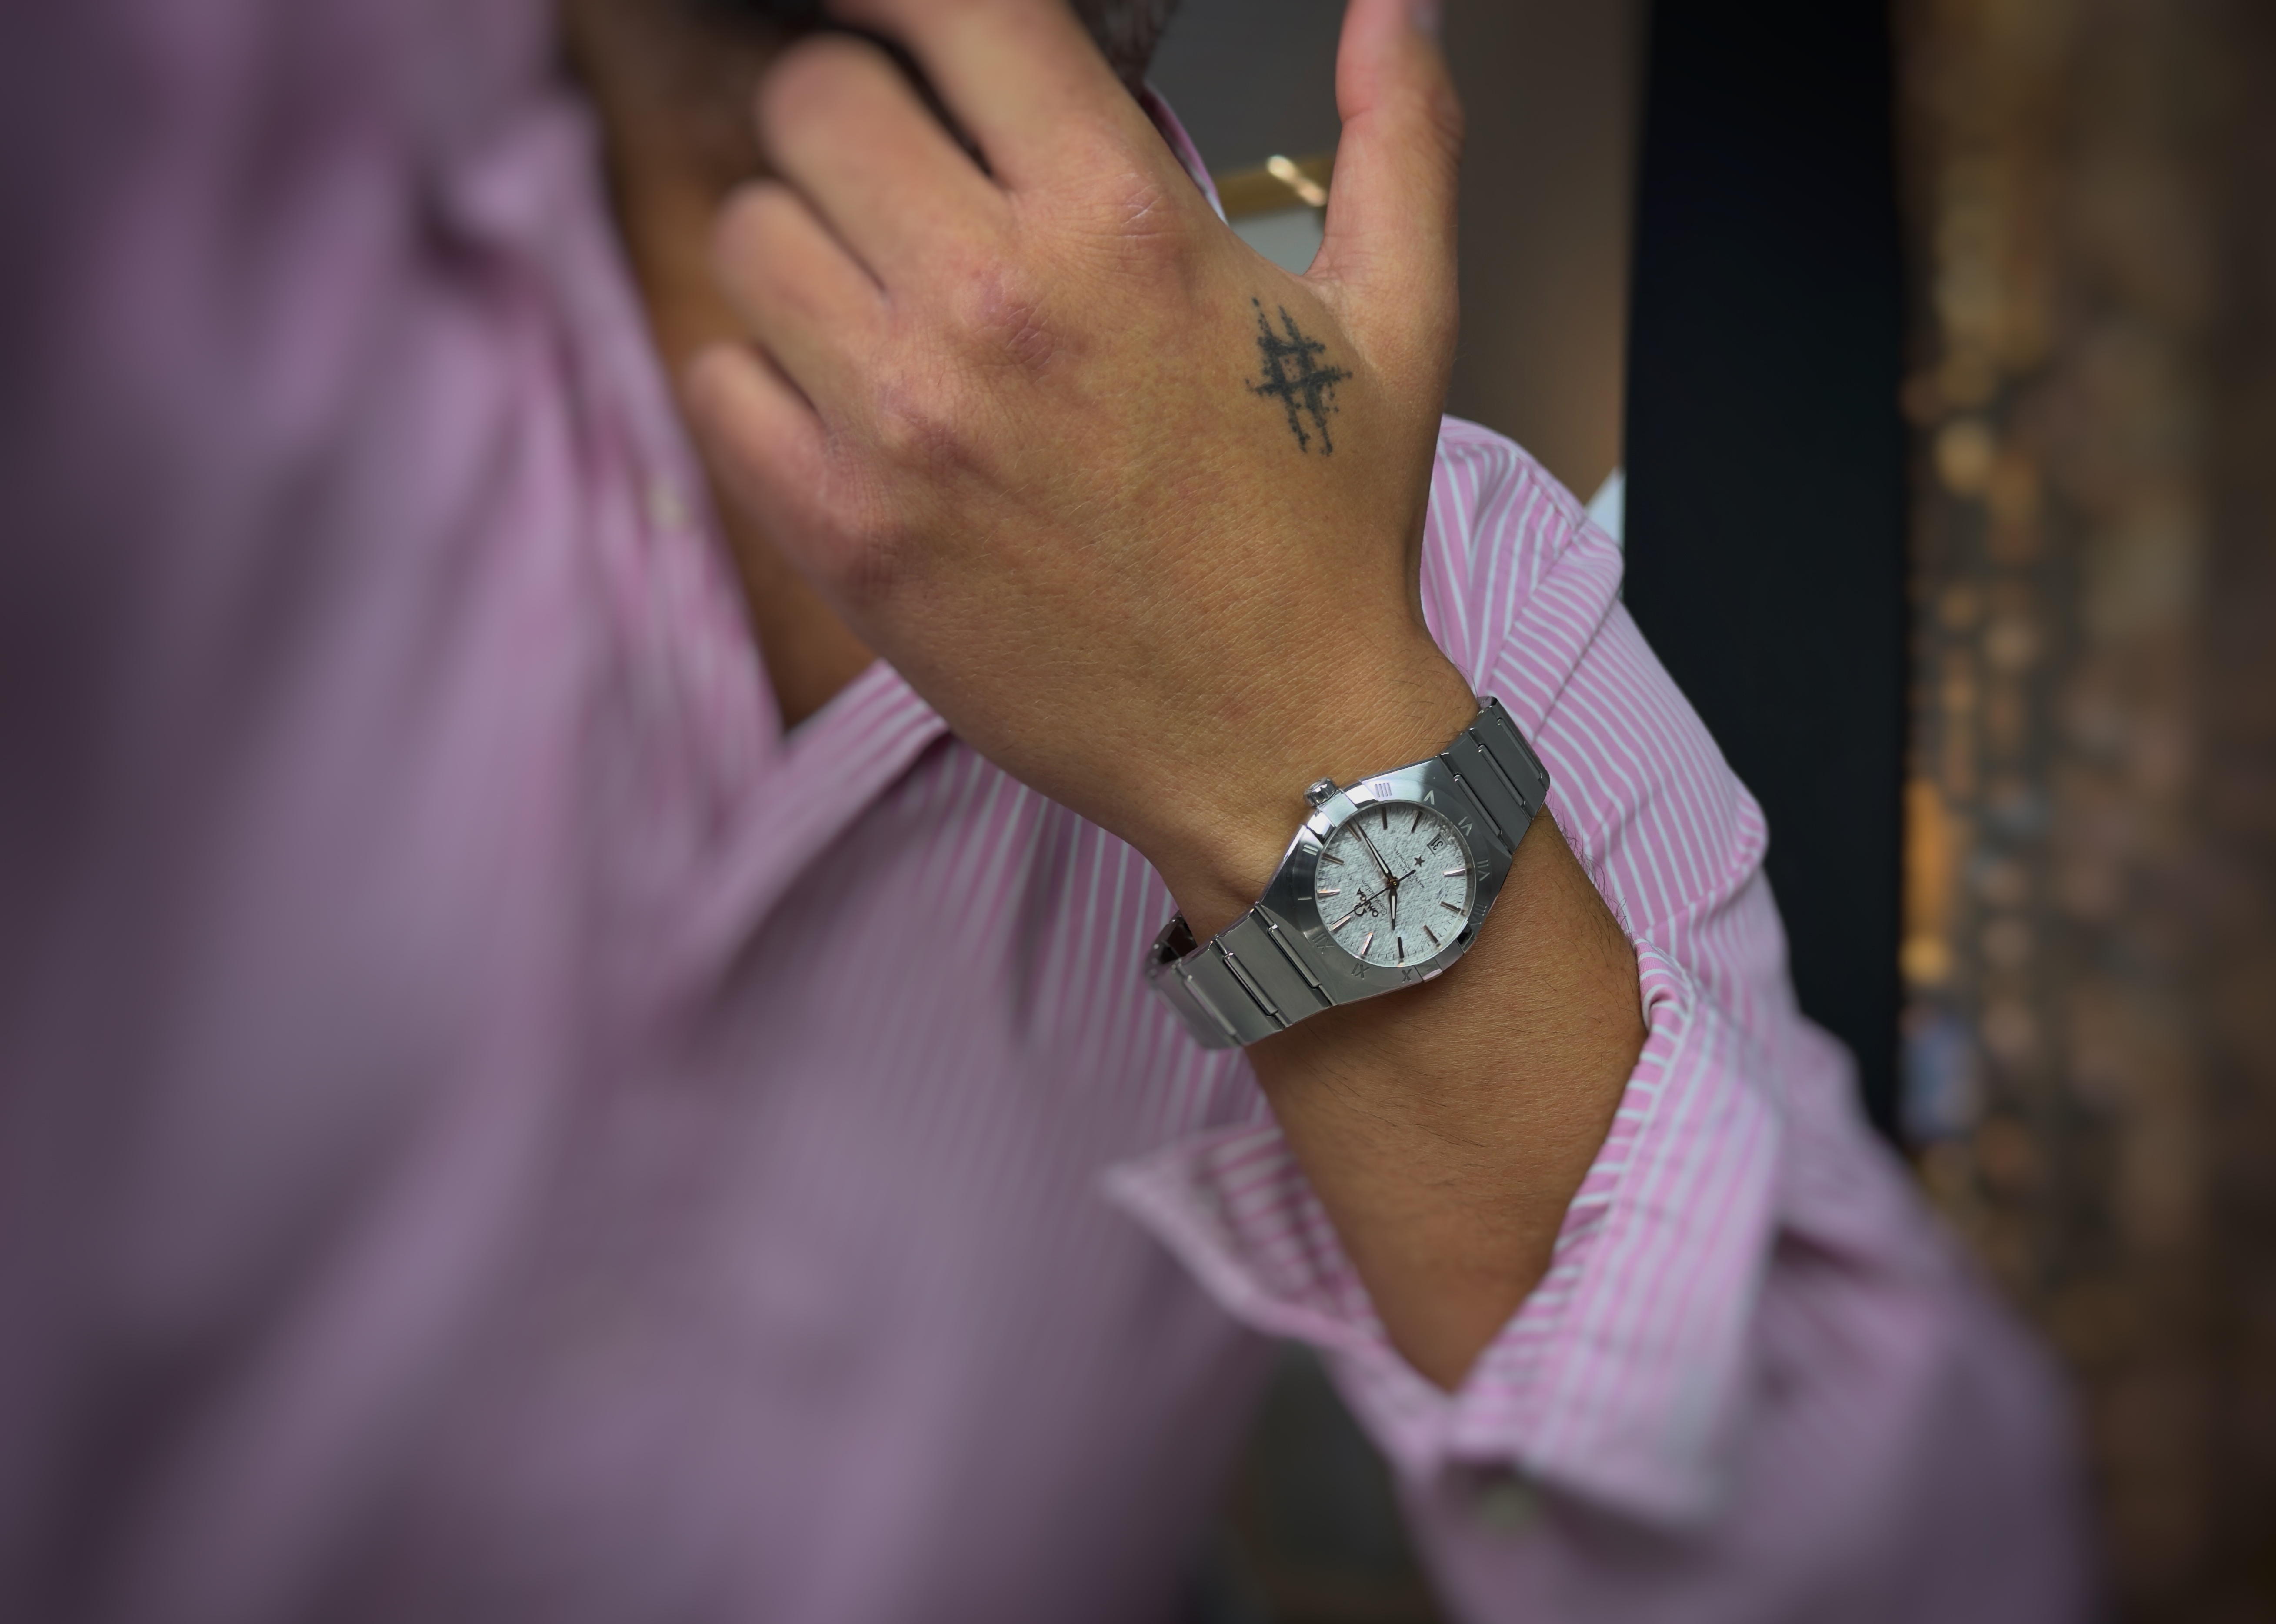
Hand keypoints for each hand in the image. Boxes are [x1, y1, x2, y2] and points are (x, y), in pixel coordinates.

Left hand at [687, 0, 1472, 937]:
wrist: (1279, 742)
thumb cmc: (1327, 536)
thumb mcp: (1399, 320)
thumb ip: (1401, 136)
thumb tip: (1405, 2)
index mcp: (1121, 223)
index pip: (947, 10)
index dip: (907, 0)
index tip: (910, 29)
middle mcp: (993, 303)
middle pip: (812, 100)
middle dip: (851, 114)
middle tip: (897, 173)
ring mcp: (901, 423)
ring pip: (745, 231)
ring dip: (797, 242)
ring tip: (868, 293)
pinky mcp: (842, 534)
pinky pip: (714, 383)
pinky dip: (754, 374)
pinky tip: (833, 398)